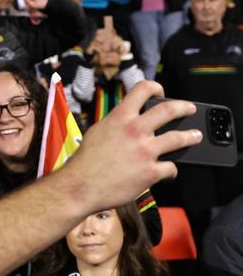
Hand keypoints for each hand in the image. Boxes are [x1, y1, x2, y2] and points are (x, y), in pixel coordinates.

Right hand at [62, 81, 200, 211]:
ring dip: (190, 137)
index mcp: (120, 118)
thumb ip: (115, 124)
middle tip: (189, 109)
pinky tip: (169, 173)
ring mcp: (145, 151)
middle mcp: (135, 130)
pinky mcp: (150, 172)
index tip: (160, 93)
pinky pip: (170, 168)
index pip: (143, 89)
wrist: (81, 187)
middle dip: (184, 107)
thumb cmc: (84, 163)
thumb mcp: (97, 133)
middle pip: (170, 110)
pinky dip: (171, 171)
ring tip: (195, 137)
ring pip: (179, 138)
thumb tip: (126, 122)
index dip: (155, 88)